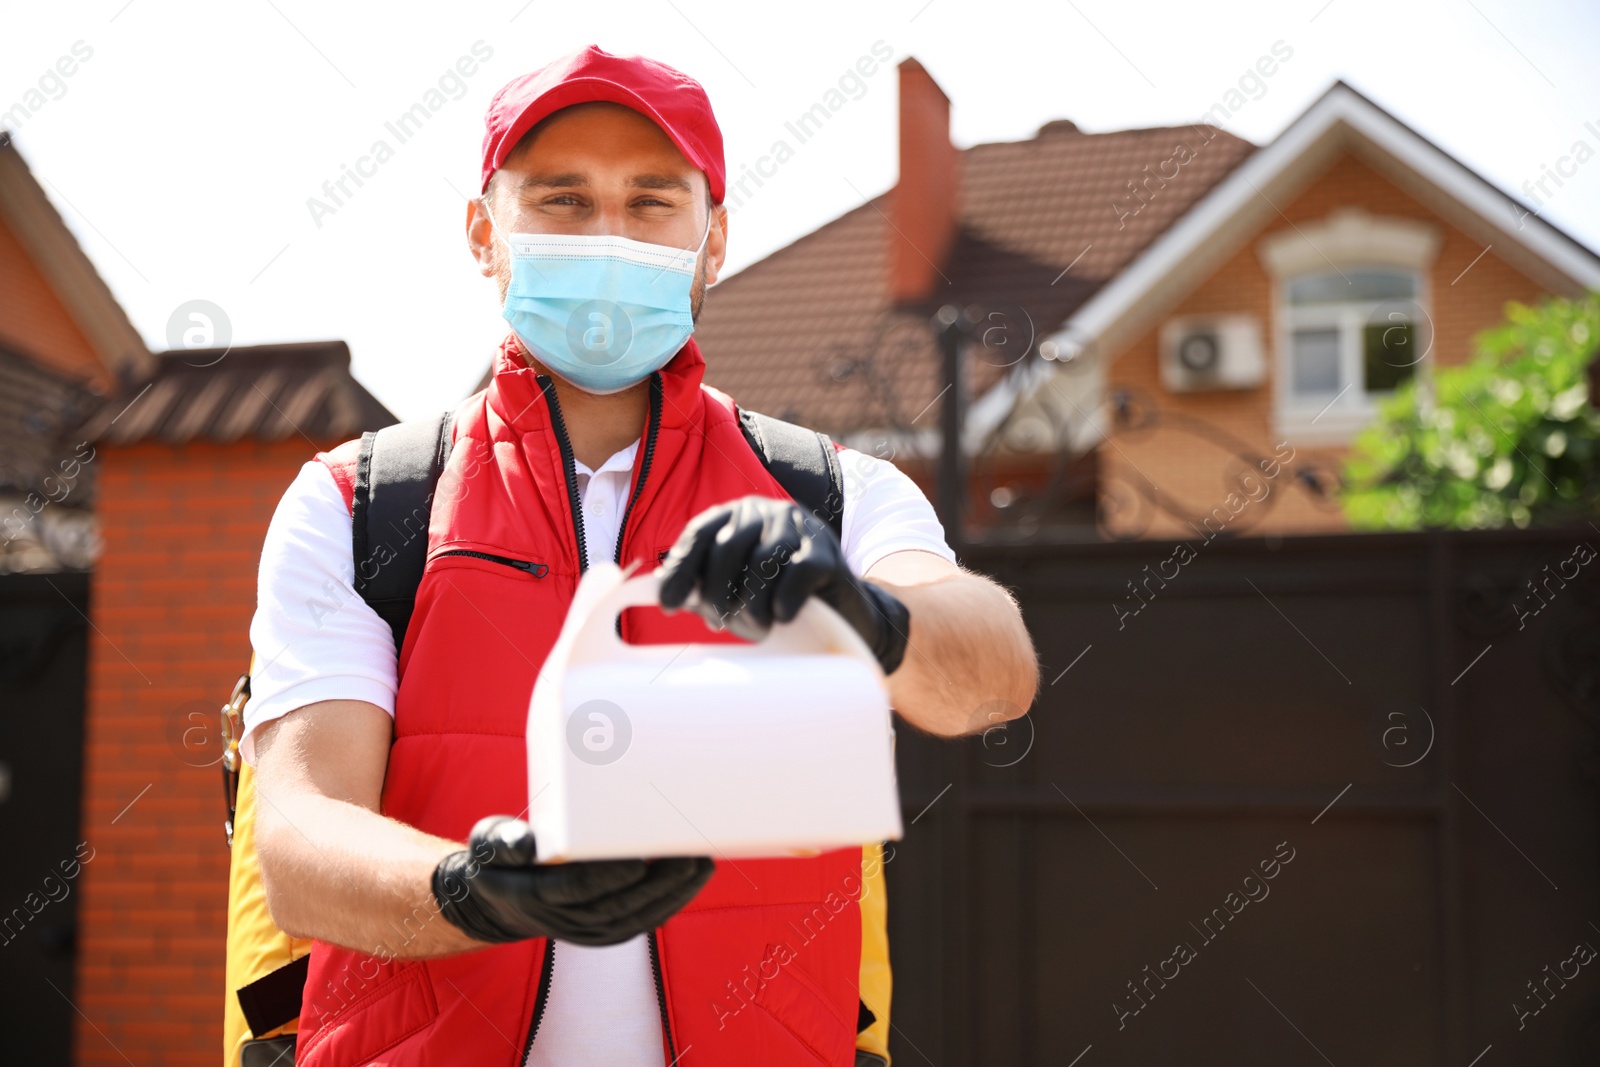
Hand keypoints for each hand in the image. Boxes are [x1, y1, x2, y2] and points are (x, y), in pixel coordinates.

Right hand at [432, 816, 713, 946]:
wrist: (501, 901)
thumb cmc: (499, 860)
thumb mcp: (489, 844)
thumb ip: (503, 840)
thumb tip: (522, 840)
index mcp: (536, 895)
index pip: (577, 889)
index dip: (608, 878)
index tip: (638, 859)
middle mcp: (565, 919)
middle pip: (618, 904)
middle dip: (659, 881)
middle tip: (688, 852)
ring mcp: (588, 929)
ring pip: (638, 916)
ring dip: (675, 893)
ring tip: (703, 861)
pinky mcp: (606, 929)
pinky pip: (644, 920)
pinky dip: (673, 902)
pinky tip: (696, 879)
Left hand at [657, 495, 910, 673]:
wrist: (844, 612)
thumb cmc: (780, 598)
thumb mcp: (737, 587)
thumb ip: (703, 585)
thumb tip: (663, 593)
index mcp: (740, 515)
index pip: (701, 534)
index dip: (681, 570)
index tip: (668, 606)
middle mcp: (769, 513)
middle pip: (728, 547)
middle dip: (716, 593)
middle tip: (718, 623)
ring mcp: (802, 529)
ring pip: (762, 562)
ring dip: (750, 604)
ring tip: (753, 627)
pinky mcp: (828, 554)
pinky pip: (797, 575)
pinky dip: (783, 602)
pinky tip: (782, 617)